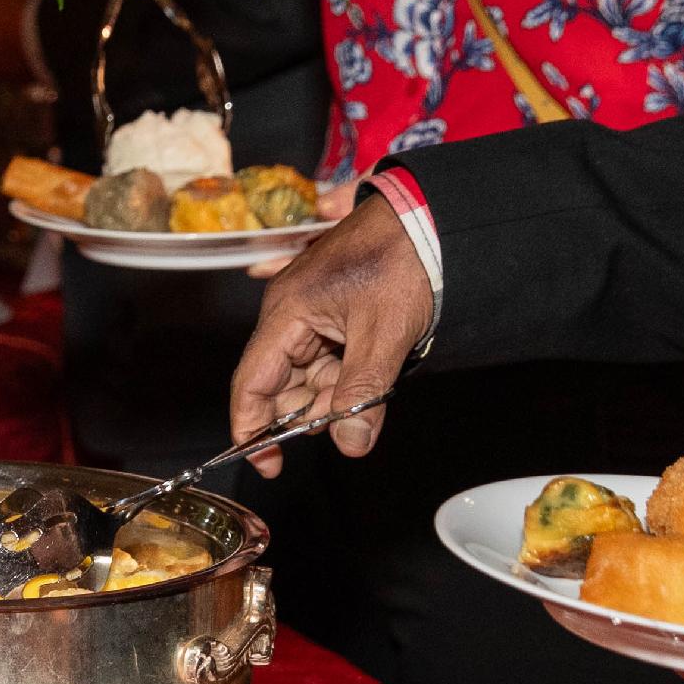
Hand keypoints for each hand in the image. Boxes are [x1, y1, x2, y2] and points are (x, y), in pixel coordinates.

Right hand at [227, 192, 432, 464]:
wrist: (431, 217)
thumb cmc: (402, 260)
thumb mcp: (384, 334)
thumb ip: (362, 393)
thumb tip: (349, 444)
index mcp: (286, 313)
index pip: (251, 383)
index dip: (252, 429)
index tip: (268, 465)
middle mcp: (289, 313)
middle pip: (280, 383)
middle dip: (307, 413)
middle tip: (346, 426)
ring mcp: (312, 312)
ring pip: (309, 374)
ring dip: (332, 395)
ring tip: (368, 395)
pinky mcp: (335, 312)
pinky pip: (329, 358)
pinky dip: (345, 377)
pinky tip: (372, 380)